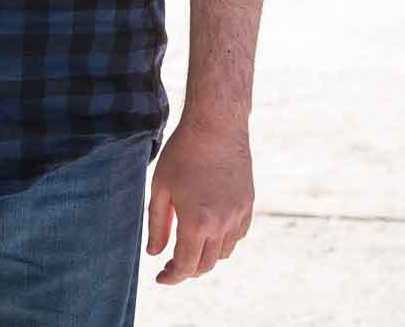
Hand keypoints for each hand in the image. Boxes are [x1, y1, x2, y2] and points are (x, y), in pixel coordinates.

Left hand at [145, 118, 253, 284]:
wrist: (216, 127)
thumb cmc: (182, 154)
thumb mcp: (161, 188)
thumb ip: (157, 225)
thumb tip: (155, 253)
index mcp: (197, 223)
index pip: (186, 265)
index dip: (172, 276)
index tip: (161, 278)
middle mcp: (222, 225)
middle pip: (206, 264)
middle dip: (187, 270)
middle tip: (171, 265)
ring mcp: (239, 216)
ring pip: (224, 252)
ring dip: (206, 256)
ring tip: (189, 246)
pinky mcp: (248, 205)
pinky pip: (238, 236)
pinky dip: (224, 242)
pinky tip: (210, 232)